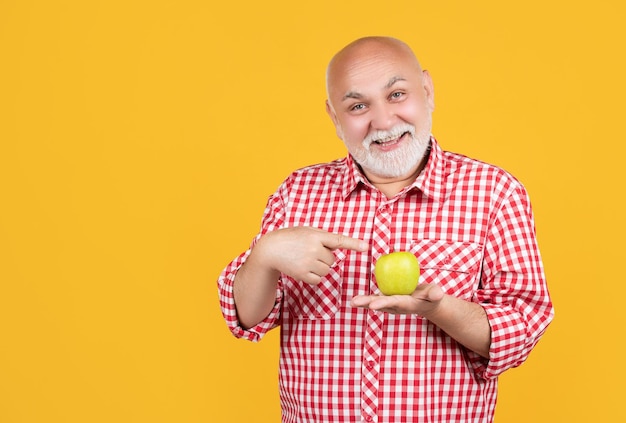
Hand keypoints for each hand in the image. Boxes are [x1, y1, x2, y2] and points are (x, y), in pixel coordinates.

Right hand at [253, 226, 367, 284]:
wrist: (270, 249)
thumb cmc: (291, 238)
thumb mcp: (307, 231)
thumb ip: (323, 236)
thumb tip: (339, 244)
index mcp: (316, 235)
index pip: (338, 240)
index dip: (354, 244)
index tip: (366, 247)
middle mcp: (313, 249)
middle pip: (332, 259)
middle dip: (324, 257)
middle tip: (309, 252)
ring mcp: (308, 263)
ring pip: (327, 270)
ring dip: (319, 267)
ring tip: (304, 260)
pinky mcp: (303, 275)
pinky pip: (318, 280)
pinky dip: (313, 276)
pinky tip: (302, 268)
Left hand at [351, 283, 444, 315]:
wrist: (427, 302)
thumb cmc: (431, 297)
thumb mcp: (436, 294)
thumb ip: (435, 294)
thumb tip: (437, 295)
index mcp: (406, 304)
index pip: (394, 303)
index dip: (383, 303)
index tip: (373, 305)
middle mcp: (396, 306)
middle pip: (380, 304)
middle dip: (367, 303)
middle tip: (354, 302)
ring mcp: (391, 305)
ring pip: (375, 303)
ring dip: (363, 303)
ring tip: (352, 302)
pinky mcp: (388, 301)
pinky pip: (375, 300)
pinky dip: (365, 300)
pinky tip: (354, 300)